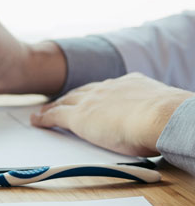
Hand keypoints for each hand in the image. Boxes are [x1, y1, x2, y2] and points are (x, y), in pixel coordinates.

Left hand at [31, 73, 192, 155]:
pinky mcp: (79, 117)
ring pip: (66, 101)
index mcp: (131, 84)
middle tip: (60, 102)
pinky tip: (37, 120)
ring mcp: (92, 101)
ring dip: (54, 106)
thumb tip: (163, 121)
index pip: (107, 88)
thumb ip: (156, 112)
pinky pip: (56, 115)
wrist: (162, 117)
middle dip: (71, 97)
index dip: (95, 93)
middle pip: (82, 92)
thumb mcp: (163, 109)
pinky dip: (44, 117)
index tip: (90, 96)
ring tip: (43, 112)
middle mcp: (108, 88)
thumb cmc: (170, 118)